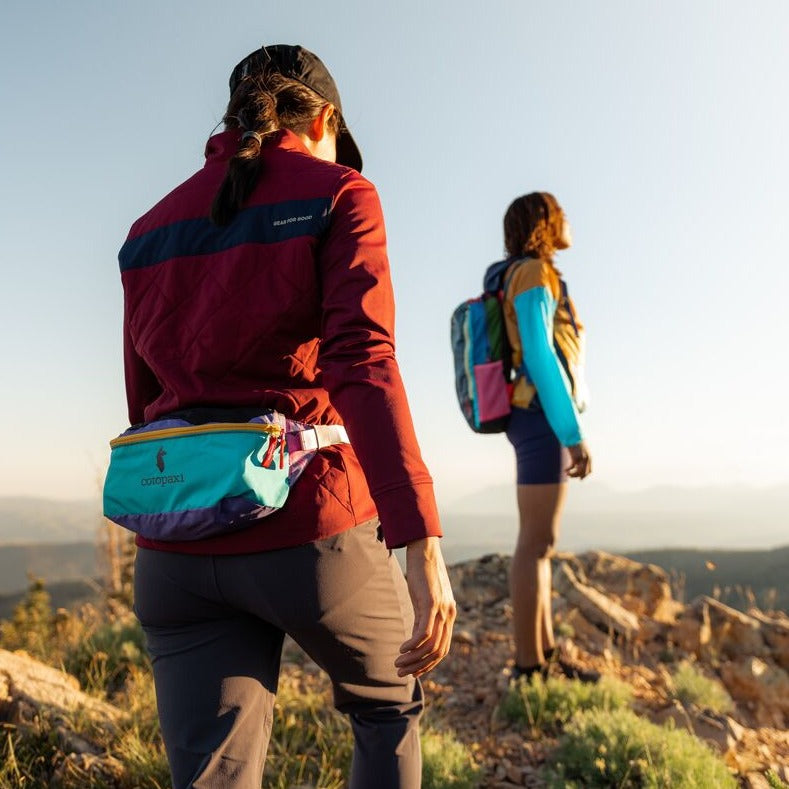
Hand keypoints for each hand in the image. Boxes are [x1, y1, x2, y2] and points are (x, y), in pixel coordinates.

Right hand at [395, 537, 455, 677]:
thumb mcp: (425, 598)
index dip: (428, 664)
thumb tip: (417, 634)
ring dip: (413, 659)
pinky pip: (424, 633)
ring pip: (430, 646)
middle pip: (438, 652)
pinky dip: (412, 646)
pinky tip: (401, 649)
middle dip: (420, 667)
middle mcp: (448, 614)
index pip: (442, 649)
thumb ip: (424, 615)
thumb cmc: (423, 572)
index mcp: (449, 614)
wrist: (425, 549)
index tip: (413, 672)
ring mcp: (441, 609)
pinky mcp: (431, 603)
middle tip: (402, 673)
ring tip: (397, 664)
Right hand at [567, 441, 591, 478]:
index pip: (589, 471)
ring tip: (567, 473)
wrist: (573, 435)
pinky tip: (565, 470)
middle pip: (584, 473)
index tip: (580, 479)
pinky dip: (568, 470)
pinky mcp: (575, 457)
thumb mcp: (580, 452)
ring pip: (578, 472)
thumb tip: (577, 465)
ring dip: (572, 474)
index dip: (584, 476)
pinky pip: (572, 467)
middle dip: (577, 476)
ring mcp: (581, 458)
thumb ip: (580, 458)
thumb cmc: (576, 443)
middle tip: (570, 476)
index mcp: (589, 458)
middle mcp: (586, 459)